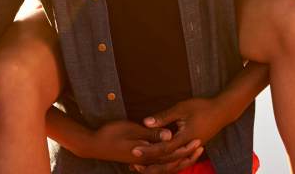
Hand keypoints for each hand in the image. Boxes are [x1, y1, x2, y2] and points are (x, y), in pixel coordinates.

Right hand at [84, 120, 199, 166]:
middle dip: (186, 154)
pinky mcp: (140, 160)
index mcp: (146, 154)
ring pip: (166, 165)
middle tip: (201, 145)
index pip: (169, 152)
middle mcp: (146, 161)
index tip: (198, 140)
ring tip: (192, 150)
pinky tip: (173, 154)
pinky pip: (159, 164)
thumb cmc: (110, 134)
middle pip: (171, 161)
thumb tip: (168, 135)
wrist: (93, 145)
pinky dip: (169, 160)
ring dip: (179, 158)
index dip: (184, 147)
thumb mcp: (131, 130)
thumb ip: (150, 134)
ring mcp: (143, 162)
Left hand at [132, 97, 228, 171]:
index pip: (163, 149)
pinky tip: (158, 160)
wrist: (222, 112)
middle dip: (149, 163)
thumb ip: (164, 117)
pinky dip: (167, 162)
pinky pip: (177, 160)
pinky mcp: (192, 149)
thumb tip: (145, 122)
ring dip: (157, 165)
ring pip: (172, 164)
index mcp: (184, 138)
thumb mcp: (182, 108)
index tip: (134, 150)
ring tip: (142, 166)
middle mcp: (188, 148)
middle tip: (133, 164)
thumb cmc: (202, 107)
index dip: (148, 150)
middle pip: (166, 162)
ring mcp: (191, 150)